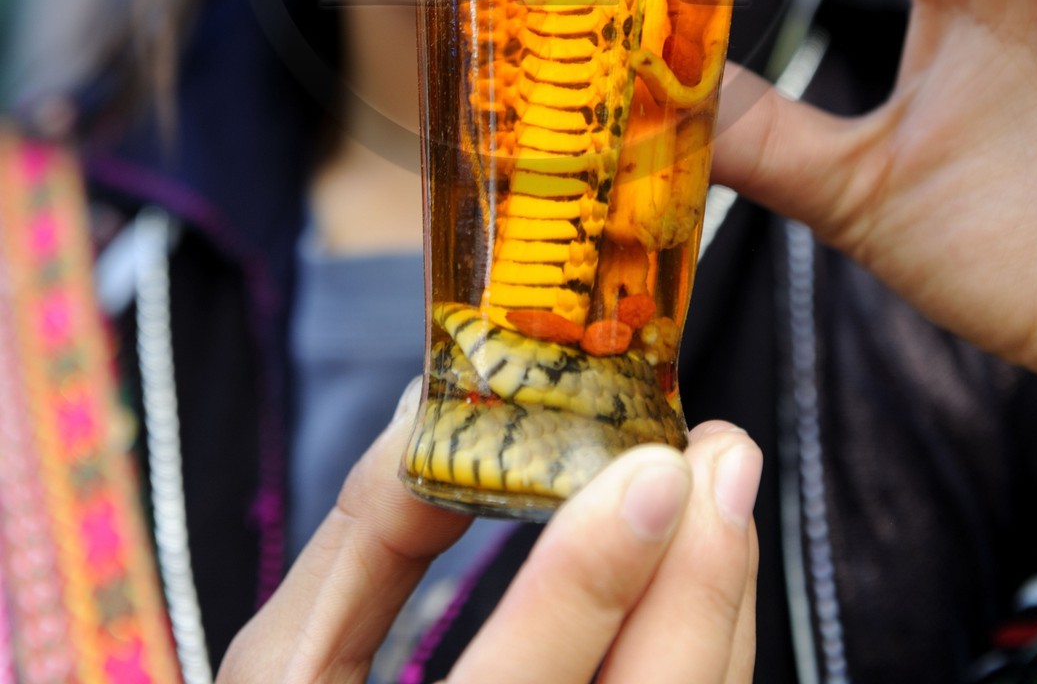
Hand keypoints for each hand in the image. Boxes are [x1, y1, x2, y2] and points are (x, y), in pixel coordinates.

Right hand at [218, 385, 761, 683]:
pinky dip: (707, 645)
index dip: (588, 584)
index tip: (650, 473)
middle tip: (719, 456)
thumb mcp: (286, 666)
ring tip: (717, 487)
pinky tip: (698, 570)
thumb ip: (363, 542)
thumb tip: (428, 409)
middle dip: (699, 581)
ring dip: (716, 600)